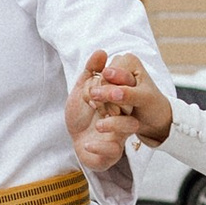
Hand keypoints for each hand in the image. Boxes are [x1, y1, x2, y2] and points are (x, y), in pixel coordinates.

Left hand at [68, 49, 172, 170]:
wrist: (76, 140)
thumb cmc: (82, 114)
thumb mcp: (83, 90)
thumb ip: (90, 71)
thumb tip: (101, 51)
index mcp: (118, 99)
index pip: (125, 86)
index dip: (115, 80)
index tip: (101, 77)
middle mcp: (123, 115)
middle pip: (129, 104)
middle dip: (115, 100)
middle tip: (95, 98)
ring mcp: (119, 134)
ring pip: (129, 126)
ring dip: (114, 124)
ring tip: (98, 124)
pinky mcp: (112, 153)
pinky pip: (112, 150)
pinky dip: (100, 147)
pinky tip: (87, 142)